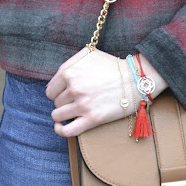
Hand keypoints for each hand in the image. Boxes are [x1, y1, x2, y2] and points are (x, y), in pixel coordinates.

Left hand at [45, 47, 167, 136]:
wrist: (135, 79)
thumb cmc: (112, 66)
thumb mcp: (89, 54)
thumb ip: (70, 62)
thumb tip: (57, 77)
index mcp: (70, 72)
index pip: (50, 90)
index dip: (57, 92)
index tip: (66, 93)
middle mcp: (74, 88)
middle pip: (56, 102)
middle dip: (64, 102)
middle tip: (77, 99)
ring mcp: (83, 104)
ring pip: (58, 115)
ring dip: (64, 114)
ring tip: (73, 111)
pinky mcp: (92, 119)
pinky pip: (67, 130)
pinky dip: (60, 130)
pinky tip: (60, 127)